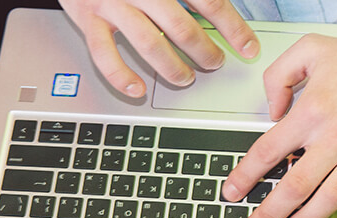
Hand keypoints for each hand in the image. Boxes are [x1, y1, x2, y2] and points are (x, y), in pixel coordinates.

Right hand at [59, 0, 257, 96]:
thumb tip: (220, 10)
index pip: (209, 2)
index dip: (233, 28)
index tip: (248, 48)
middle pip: (181, 27)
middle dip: (204, 51)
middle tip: (215, 62)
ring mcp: (112, 4)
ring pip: (149, 44)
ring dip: (172, 67)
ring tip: (186, 77)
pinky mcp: (87, 18)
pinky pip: (104, 54)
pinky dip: (121, 76)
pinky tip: (137, 89)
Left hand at [222, 33, 336, 217]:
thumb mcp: (310, 49)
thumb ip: (279, 75)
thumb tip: (271, 109)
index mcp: (312, 112)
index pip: (268, 152)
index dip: (246, 176)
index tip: (233, 192)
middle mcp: (336, 137)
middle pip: (294, 186)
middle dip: (269, 213)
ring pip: (329, 199)